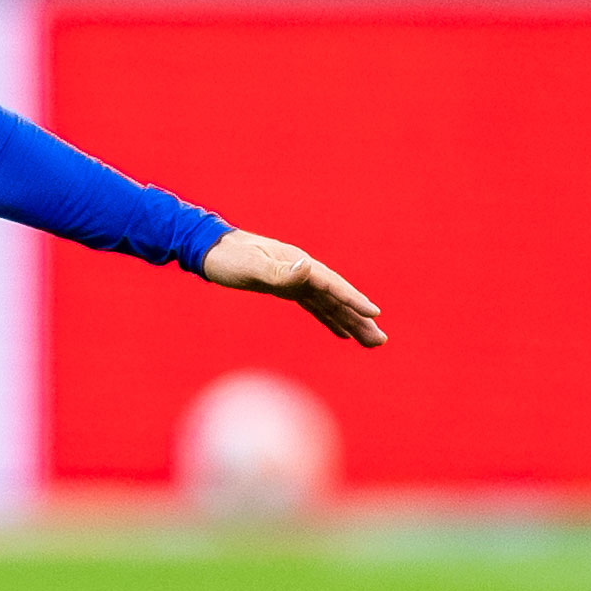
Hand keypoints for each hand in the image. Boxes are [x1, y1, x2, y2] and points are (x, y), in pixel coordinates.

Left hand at [200, 230, 385, 345]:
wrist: (210, 248)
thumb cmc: (227, 257)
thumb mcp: (250, 266)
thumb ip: (277, 271)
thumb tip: (307, 268)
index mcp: (299, 264)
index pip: (332, 285)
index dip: (353, 300)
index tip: (374, 315)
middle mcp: (304, 271)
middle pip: (338, 298)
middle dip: (360, 319)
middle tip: (380, 341)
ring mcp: (298, 279)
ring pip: (331, 304)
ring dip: (351, 322)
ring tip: (371, 341)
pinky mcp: (288, 288)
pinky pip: (317, 306)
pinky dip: (331, 319)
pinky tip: (342, 333)